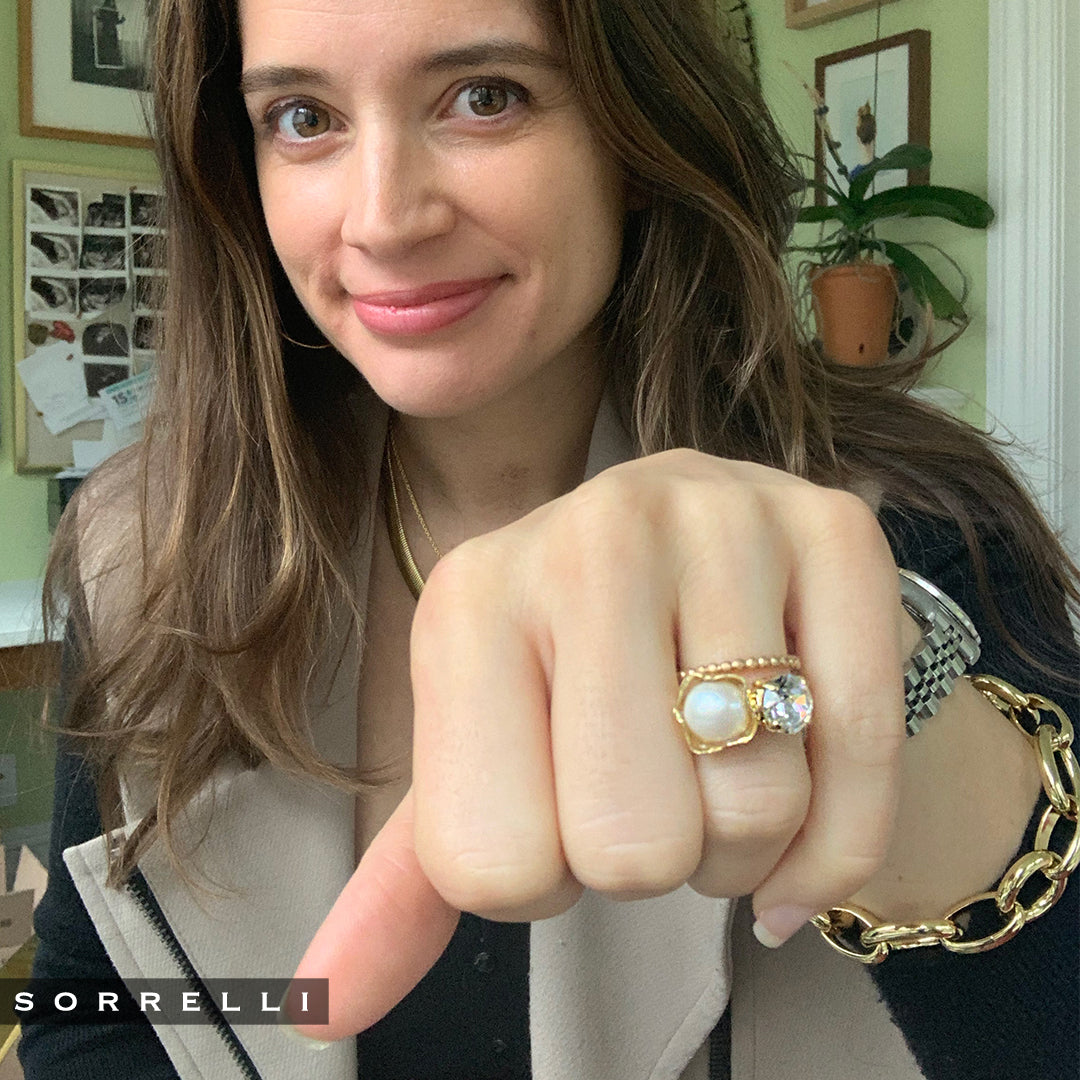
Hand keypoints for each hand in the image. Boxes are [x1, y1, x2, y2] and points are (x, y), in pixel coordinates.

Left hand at [287, 449, 908, 1039]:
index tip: (560, 809)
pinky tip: (805, 810)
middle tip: (650, 795)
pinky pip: (861, 755)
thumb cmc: (579, 680)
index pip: (490, 865)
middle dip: (647, 863)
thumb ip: (403, 892)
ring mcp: (717, 518)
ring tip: (717, 776)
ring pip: (751, 807)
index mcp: (469, 600)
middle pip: (628, 846)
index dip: (541, 877)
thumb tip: (323, 1011)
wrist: (702, 563)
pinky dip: (837, 835)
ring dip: (741, 846)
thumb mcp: (479, 763)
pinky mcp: (835, 528)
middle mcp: (586, 536)